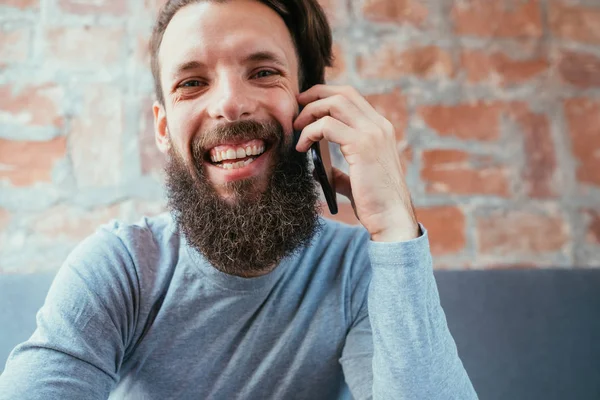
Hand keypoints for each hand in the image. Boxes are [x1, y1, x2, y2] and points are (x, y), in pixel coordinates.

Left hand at [293, 85, 418, 241]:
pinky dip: (309, 132)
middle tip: (296, 108)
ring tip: (296, 128)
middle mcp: (379, 126)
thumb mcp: (358, 180)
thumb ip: (342, 172)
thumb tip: (320, 170)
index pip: (352, 97)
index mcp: (380, 130)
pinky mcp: (362, 145)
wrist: (391, 218)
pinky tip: (302, 148)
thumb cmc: (376, 203)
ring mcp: (372, 133)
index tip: (306, 105)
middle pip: (343, 93)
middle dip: (315, 95)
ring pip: (334, 104)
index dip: (327, 95)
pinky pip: (327, 126)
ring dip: (310, 112)